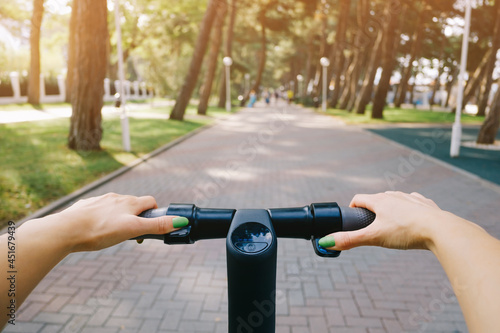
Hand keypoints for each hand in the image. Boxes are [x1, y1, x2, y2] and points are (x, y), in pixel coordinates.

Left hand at [51, 193, 186, 251]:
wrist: (66, 230)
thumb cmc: (100, 230)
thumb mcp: (133, 230)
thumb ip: (156, 226)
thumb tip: (181, 220)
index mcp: (129, 202)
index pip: (150, 201)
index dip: (155, 211)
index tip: (152, 225)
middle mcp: (115, 197)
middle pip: (132, 204)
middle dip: (136, 216)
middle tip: (132, 234)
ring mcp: (99, 201)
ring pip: (114, 206)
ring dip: (118, 216)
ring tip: (112, 234)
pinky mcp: (84, 206)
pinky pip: (97, 209)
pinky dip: (100, 217)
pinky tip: (94, 229)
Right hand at [319, 191, 447, 250]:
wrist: (441, 230)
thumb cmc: (406, 231)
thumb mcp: (374, 237)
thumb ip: (350, 240)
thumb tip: (325, 242)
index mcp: (380, 200)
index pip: (359, 199)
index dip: (353, 208)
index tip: (352, 219)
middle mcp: (395, 195)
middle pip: (377, 199)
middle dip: (372, 211)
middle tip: (371, 228)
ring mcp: (411, 198)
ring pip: (396, 200)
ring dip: (390, 209)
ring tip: (391, 226)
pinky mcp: (426, 205)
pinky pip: (414, 203)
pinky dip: (410, 210)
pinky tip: (412, 220)